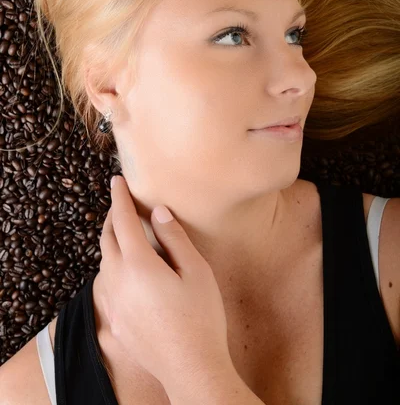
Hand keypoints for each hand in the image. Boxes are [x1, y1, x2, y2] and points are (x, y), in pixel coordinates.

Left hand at [98, 174, 232, 391]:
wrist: (192, 370)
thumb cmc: (201, 318)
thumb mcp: (196, 271)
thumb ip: (174, 238)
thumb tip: (158, 212)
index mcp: (138, 265)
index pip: (123, 221)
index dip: (120, 198)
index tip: (116, 181)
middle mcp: (118, 282)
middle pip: (107, 240)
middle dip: (112, 217)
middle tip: (120, 203)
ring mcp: (114, 304)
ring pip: (103, 264)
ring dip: (110, 243)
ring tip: (123, 234)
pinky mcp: (116, 323)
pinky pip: (106, 286)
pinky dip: (111, 268)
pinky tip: (124, 273)